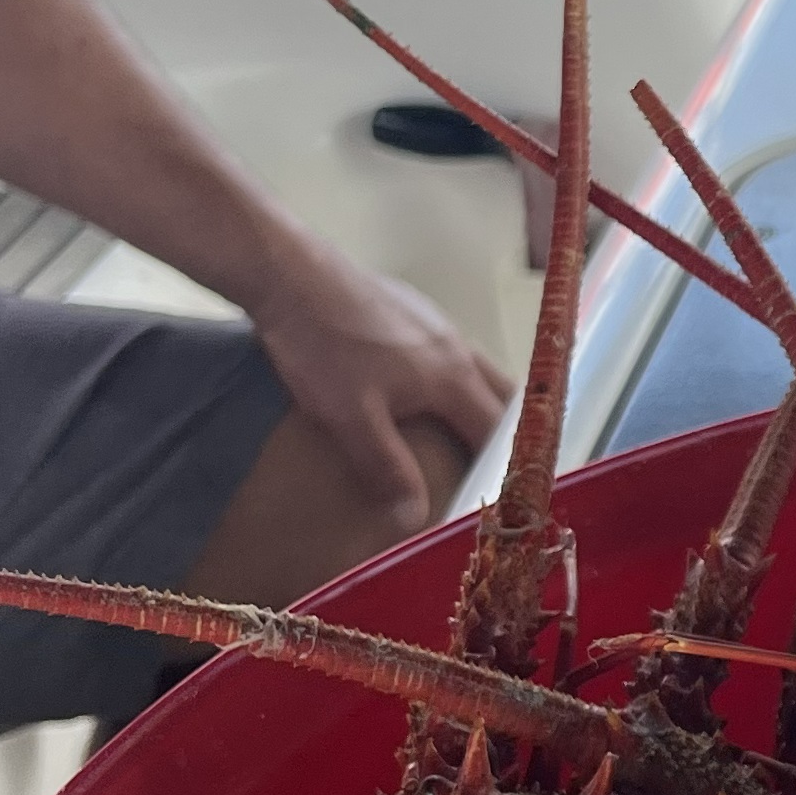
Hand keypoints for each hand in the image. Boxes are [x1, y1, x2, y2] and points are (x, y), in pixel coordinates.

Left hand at [246, 237, 510, 535]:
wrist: (290, 274)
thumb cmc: (324, 349)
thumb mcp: (350, 418)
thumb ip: (387, 467)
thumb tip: (417, 519)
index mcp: (452, 376)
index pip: (498, 432)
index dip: (504, 467)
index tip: (505, 496)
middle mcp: (456, 346)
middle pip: (502, 396)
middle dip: (505, 434)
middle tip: (491, 470)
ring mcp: (435, 321)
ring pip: (477, 369)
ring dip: (479, 403)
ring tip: (459, 435)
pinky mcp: (411, 307)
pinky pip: (450, 351)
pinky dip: (453, 380)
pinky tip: (417, 390)